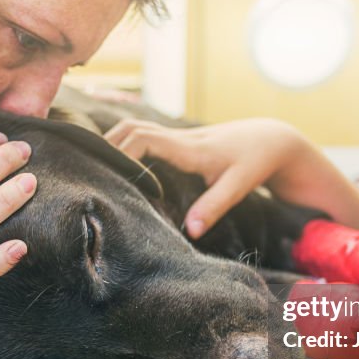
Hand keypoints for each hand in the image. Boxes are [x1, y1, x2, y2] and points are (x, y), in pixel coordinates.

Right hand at [104, 117, 307, 238]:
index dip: (121, 153)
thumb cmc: (254, 162)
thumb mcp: (238, 186)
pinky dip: (126, 144)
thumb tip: (190, 231)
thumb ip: (214, 207)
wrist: (271, 139)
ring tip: (95, 167)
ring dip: (113, 142)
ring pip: (134, 127)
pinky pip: (144, 135)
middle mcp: (178, 137)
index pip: (143, 139)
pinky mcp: (178, 141)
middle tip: (87, 170)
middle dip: (106, 145)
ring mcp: (176, 136)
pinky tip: (116, 163)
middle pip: (130, 127)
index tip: (109, 176)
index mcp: (188, 147)